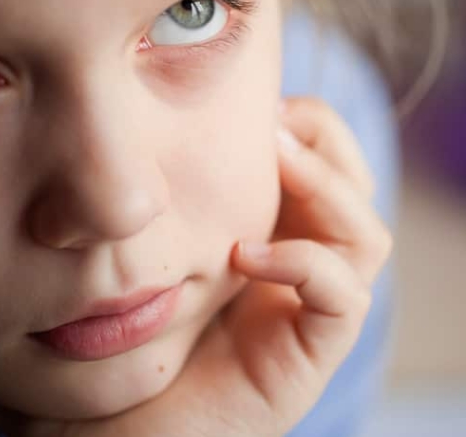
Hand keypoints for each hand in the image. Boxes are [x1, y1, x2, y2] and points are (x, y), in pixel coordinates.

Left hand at [0, 97, 392, 436]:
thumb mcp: (120, 256)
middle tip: (271, 123)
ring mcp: (301, 318)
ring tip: (273, 163)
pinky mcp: (304, 362)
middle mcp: (292, 276)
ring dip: (329, 187)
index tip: (252, 103)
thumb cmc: (99, 350)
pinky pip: (345, 301)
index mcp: (260, 241)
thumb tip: (119, 129)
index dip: (303, 124)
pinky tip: (246, 257)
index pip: (319, 168)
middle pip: (356, 189)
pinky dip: (310, 265)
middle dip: (325, 142)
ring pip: (367, 237)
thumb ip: (134, 203)